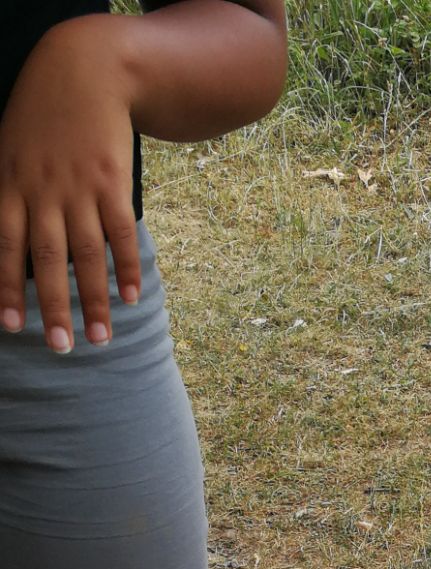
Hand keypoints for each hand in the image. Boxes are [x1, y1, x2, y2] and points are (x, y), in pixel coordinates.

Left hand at [0, 18, 141, 350]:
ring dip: (94, 301)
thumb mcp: (10, 148)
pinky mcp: (113, 181)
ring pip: (86, 254)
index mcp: (12, 183)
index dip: (8, 288)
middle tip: (61, 348)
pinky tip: (129, 297)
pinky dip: (125, 267)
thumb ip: (9, 195)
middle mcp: (44, 189)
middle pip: (49, 259)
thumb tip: (9, 247)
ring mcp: (81, 187)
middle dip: (54, 308)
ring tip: (101, 339)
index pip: (5, 246)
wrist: (85, 70)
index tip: (13, 327)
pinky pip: (120, 233)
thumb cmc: (43, 116)